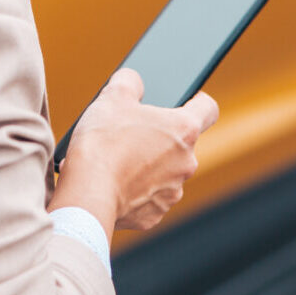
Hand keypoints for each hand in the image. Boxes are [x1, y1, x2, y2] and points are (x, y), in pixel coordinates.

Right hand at [51, 69, 219, 235]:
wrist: (87, 194)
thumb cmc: (102, 143)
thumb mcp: (112, 97)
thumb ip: (130, 81)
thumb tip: (134, 80)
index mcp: (184, 130)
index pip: (208, 108)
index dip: (198, 101)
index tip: (187, 100)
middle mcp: (187, 162)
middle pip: (182, 143)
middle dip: (161, 137)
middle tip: (133, 133)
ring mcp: (173, 191)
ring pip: (166, 172)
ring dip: (150, 166)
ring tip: (119, 161)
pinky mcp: (155, 214)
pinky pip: (150, 197)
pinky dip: (136, 191)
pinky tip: (115, 184)